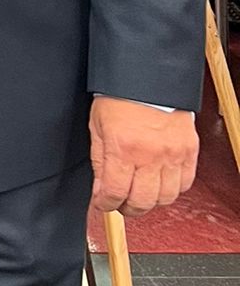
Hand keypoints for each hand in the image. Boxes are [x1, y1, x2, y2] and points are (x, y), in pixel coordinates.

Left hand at [89, 97, 197, 215]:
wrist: (148, 77)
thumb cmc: (119, 97)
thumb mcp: (97, 127)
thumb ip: (99, 161)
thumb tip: (100, 189)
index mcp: (123, 148)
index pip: (114, 192)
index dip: (105, 204)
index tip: (102, 204)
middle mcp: (150, 155)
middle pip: (142, 202)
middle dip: (127, 208)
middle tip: (121, 203)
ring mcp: (172, 154)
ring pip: (165, 198)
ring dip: (151, 201)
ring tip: (141, 194)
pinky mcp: (189, 151)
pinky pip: (185, 183)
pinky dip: (173, 189)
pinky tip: (160, 183)